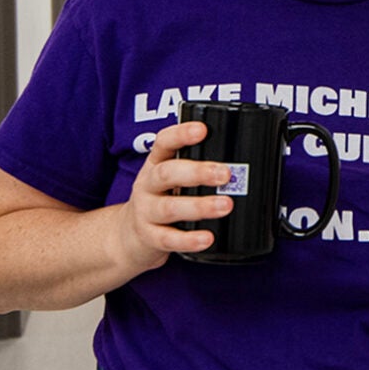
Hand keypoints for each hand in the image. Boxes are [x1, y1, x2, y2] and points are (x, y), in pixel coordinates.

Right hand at [116, 120, 236, 267]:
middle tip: (225, 174)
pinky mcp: (149, 238)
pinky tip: (207, 238)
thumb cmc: (160, 200)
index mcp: (155, 164)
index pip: (164, 142)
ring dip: (199, 206)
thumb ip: (195, 169)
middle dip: (197, 172)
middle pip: (167, 174)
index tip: (202, 130)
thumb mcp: (170, 178)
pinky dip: (189, 240)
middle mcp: (147, 185)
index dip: (181, 134)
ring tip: (225, 205)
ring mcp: (146, 212)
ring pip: (170, 207)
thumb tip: (239, 165)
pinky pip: (169, 239)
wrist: (129, 237)